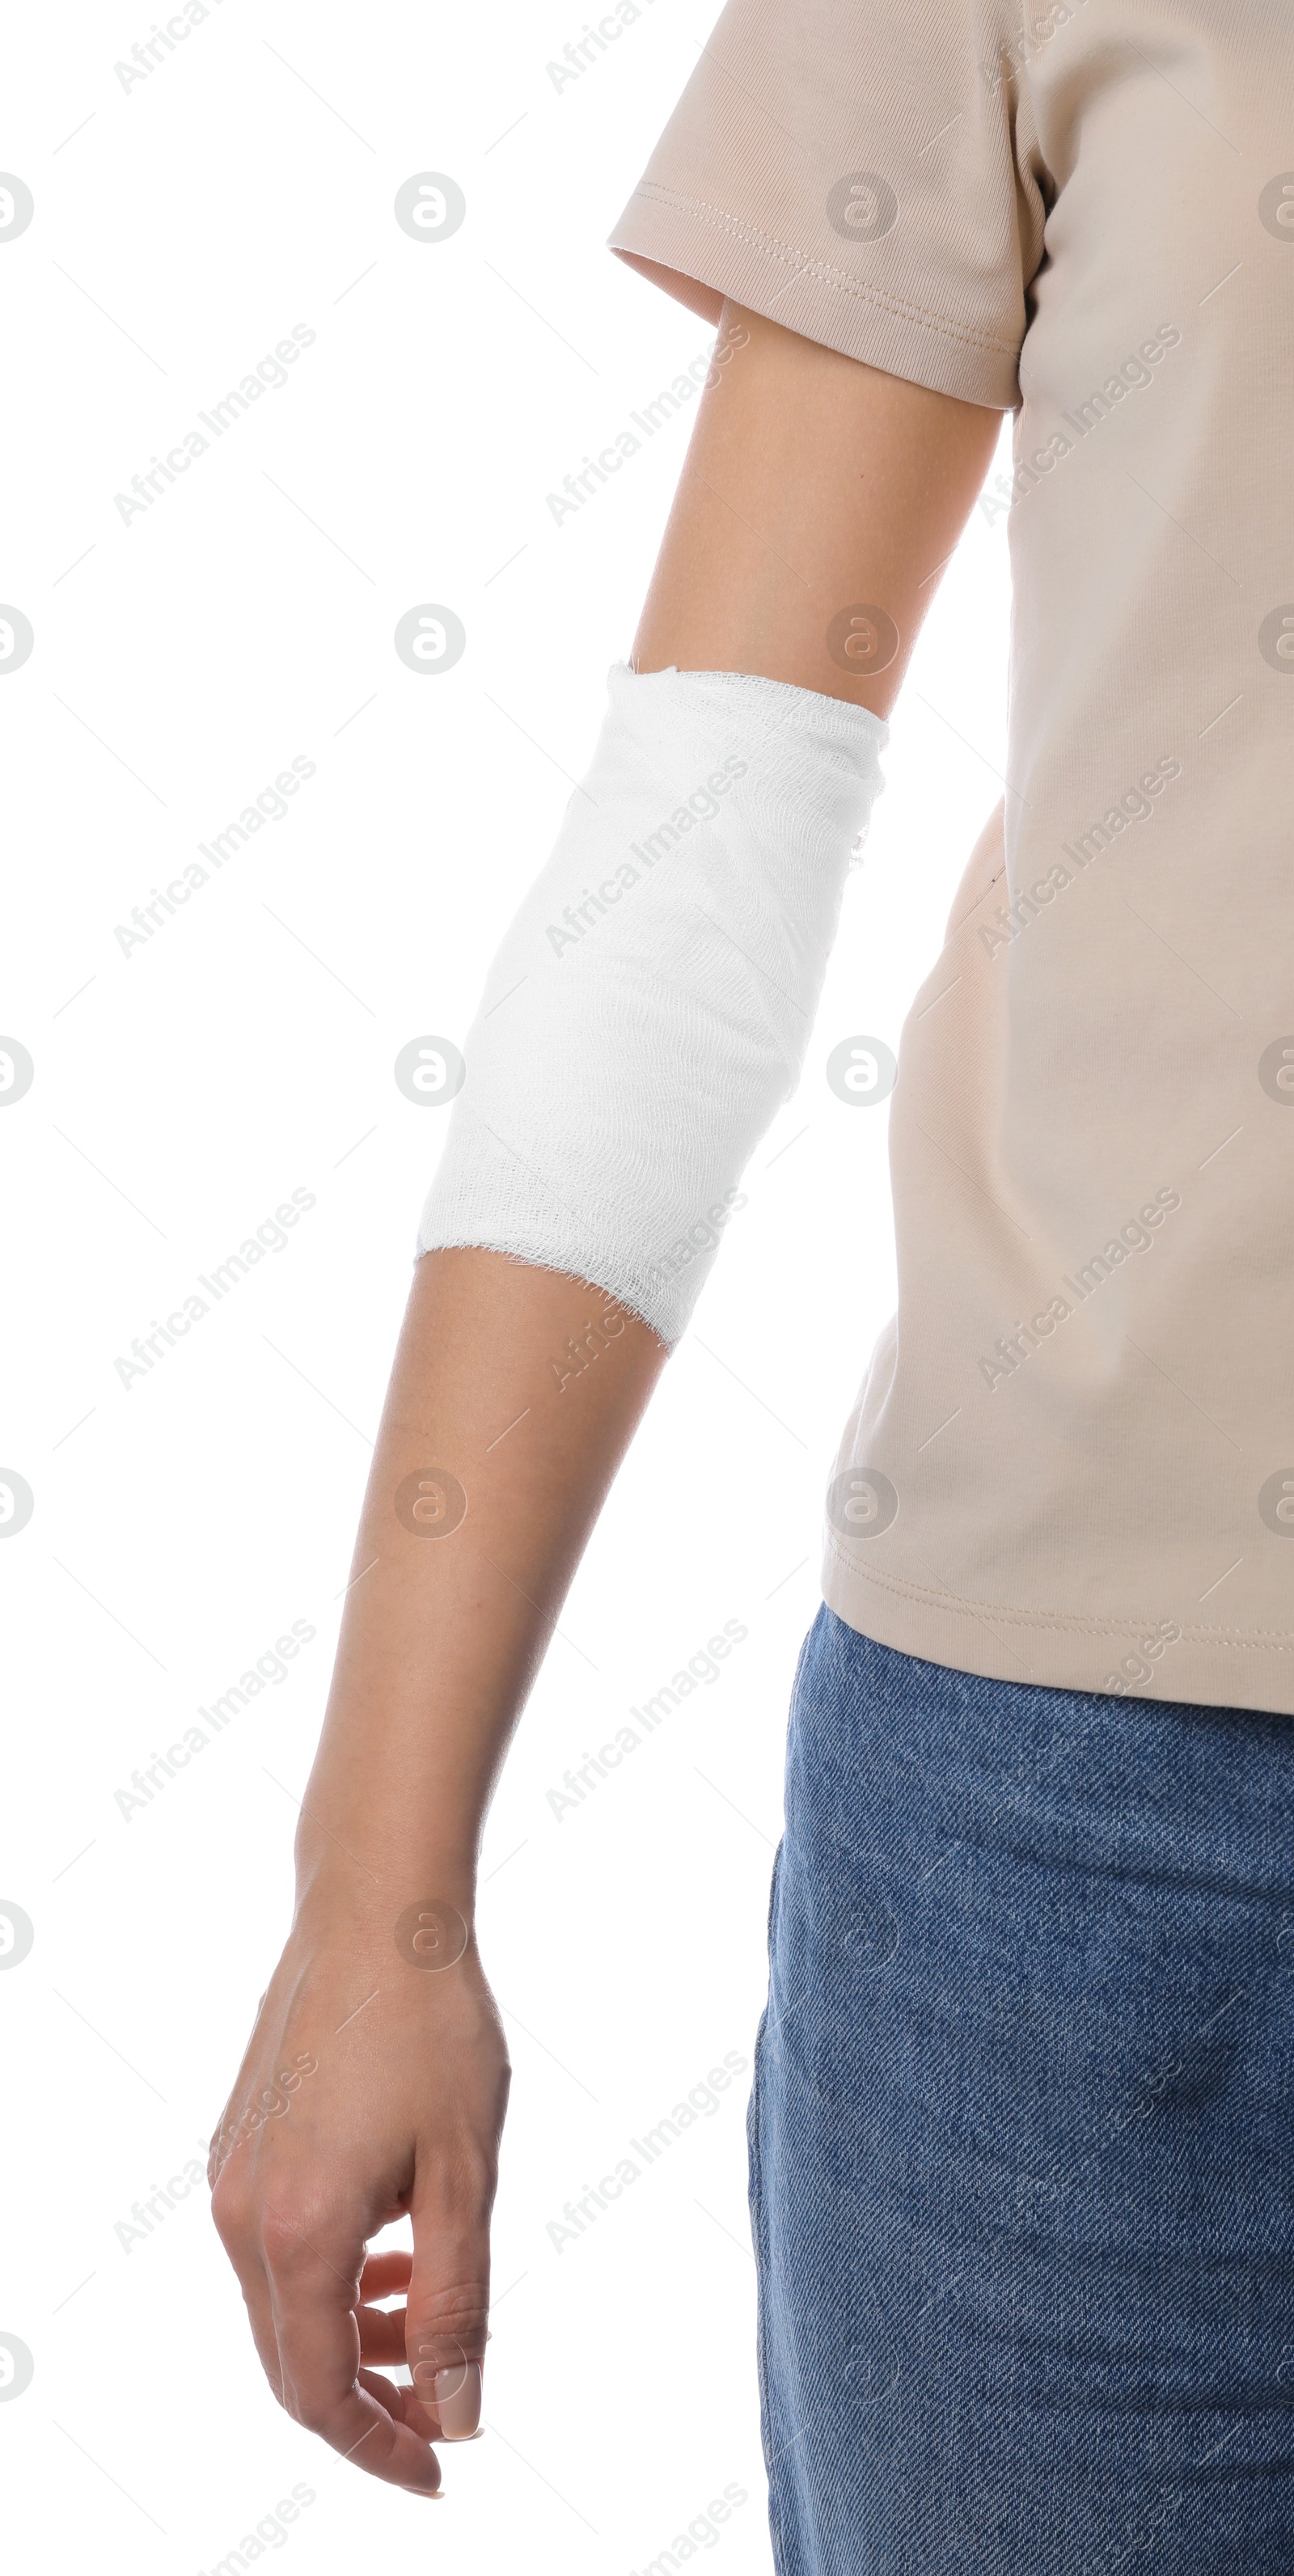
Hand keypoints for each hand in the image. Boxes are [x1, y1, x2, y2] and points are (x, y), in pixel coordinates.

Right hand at [208, 1895, 509, 2496]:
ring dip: (354, 2333)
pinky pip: (274, 2247)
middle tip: (445, 2410)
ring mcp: (231, 2175)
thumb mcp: (465, 2176)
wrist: (377, 1910)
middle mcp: (242, 2213)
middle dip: (369, 2401)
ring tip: (428, 2311)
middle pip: (293, 2361)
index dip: (380, 2446)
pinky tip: (394, 2245)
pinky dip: (331, 2274)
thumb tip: (456, 2415)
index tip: (440, 2469)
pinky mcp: (237, 2142)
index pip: (321, 2393)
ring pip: (284, 2303)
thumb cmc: (432, 2027)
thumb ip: (456, 2305)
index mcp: (298, 2231)